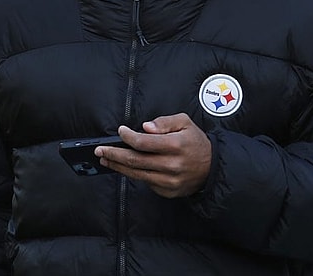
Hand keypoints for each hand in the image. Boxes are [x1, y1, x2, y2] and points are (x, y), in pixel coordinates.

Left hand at [94, 113, 211, 197]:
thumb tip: (145, 127)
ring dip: (118, 166)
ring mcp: (170, 181)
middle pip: (135, 160)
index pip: (144, 142)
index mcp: (176, 145)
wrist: (212, 168)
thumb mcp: (185, 123)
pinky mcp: (168, 191)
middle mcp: (172, 165)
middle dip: (114, 154)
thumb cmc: (196, 142)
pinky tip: (127, 167)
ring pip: (136, 174)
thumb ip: (165, 122)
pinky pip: (146, 182)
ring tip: (106, 159)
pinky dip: (135, 174)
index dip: (128, 137)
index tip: (120, 131)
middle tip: (100, 150)